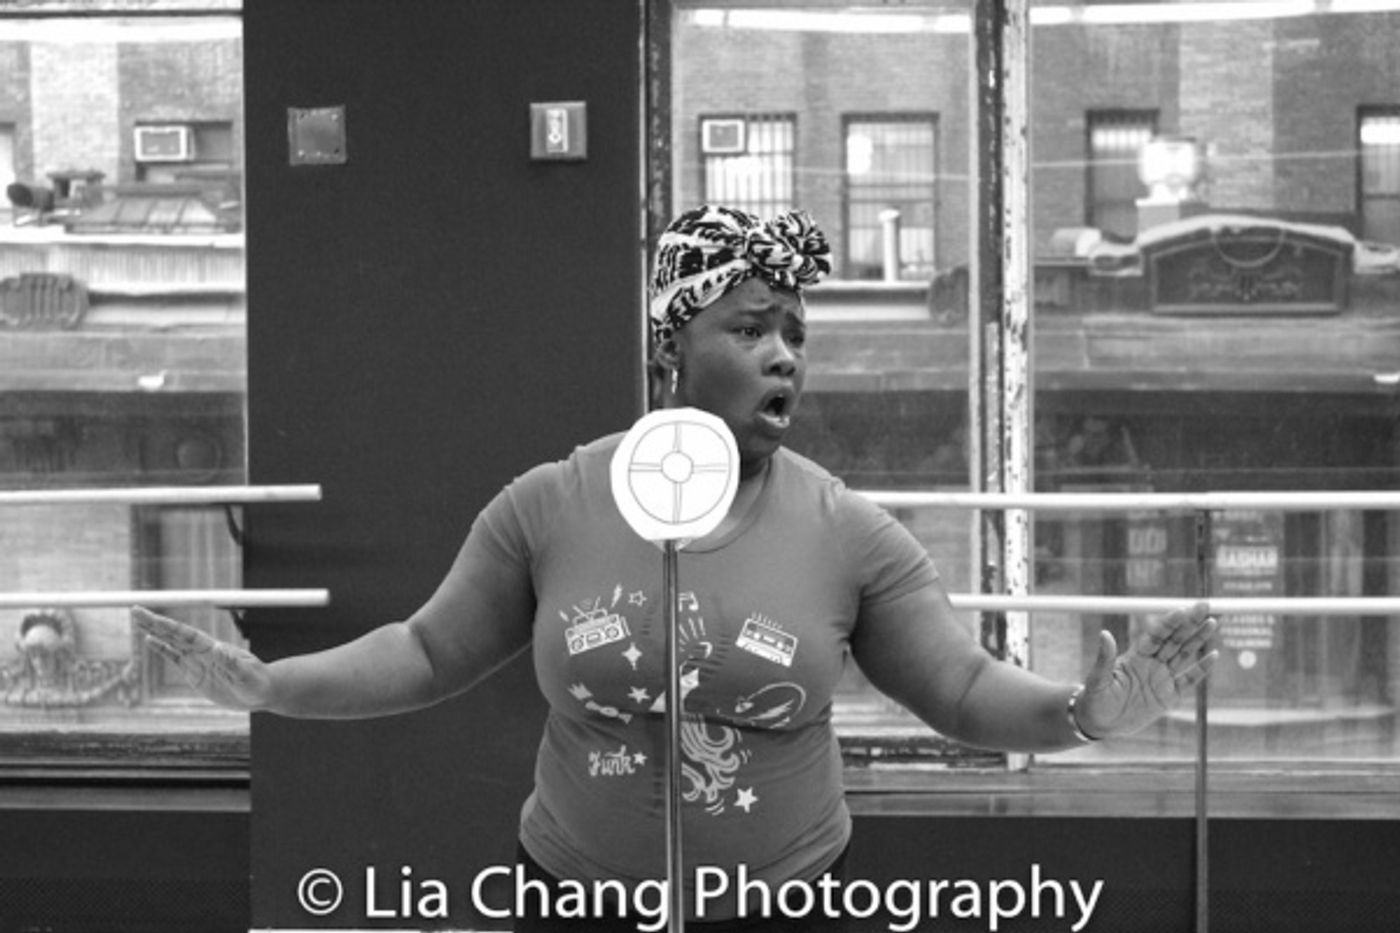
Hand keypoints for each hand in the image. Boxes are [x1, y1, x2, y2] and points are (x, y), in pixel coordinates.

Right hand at [133, 606, 274, 711]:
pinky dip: (162, 649)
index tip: (151, 616)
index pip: (186, 635)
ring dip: (155, 632)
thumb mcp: (245, 674)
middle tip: (135, 610)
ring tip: (138, 621)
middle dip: (154, 623)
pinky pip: (175, 658)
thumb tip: (218, 648)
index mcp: (213, 649)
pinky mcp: (195, 674)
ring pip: (171, 643)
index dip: (168, 626)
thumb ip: (232, 663)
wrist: (261, 691)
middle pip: (174, 634)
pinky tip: (150, 641)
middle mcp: (203, 651)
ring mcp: (198, 661)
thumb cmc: (257, 682)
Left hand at [1074, 601, 1217, 739]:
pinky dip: (1201, 668)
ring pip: (1184, 654)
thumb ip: (1104, 658)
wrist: (1101, 723)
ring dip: (1198, 639)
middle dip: (1190, 623)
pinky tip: (1213, 654)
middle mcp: (1151, 663)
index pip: (1156, 635)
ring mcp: (1162, 679)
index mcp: (1135, 656)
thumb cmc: (1095, 698)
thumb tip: (1104, 634)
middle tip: (1204, 605)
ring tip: (1212, 622)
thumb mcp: (1098, 679)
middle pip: (1174, 639)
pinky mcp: (1169, 696)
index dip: (1169, 623)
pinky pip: (1189, 680)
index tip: (1182, 610)